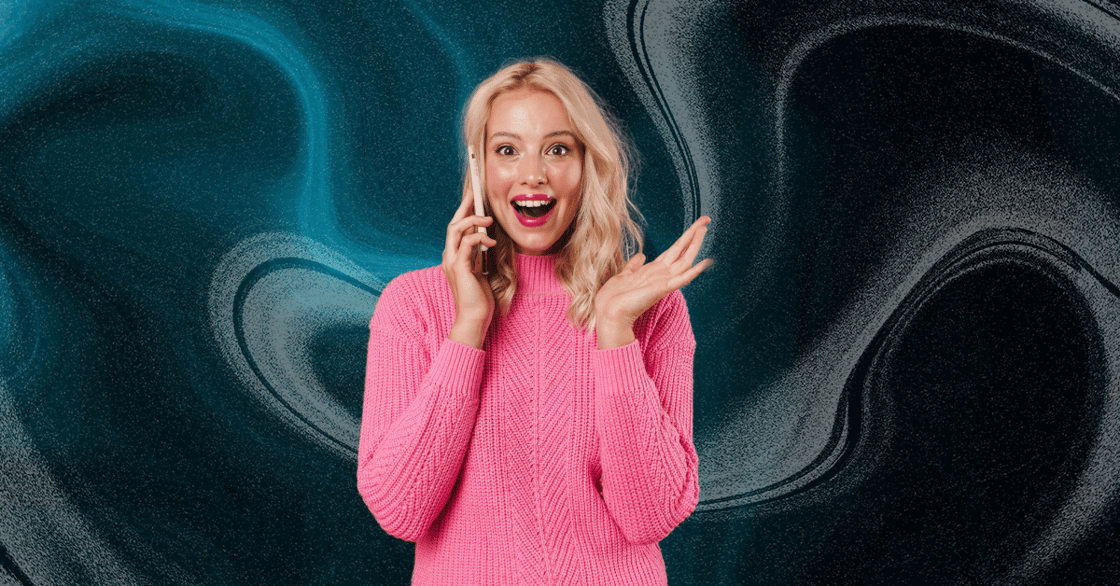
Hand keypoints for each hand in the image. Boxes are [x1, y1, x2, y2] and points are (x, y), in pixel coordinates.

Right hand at [443, 190, 496, 348]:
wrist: (475, 318)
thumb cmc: (479, 299)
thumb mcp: (479, 272)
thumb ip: (477, 256)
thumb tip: (485, 240)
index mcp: (453, 258)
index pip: (456, 229)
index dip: (463, 212)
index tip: (473, 198)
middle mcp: (449, 257)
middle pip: (453, 224)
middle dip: (465, 207)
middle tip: (476, 194)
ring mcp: (452, 262)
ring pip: (456, 230)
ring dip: (473, 220)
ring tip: (489, 219)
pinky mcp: (459, 267)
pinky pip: (466, 243)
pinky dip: (479, 238)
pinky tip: (491, 241)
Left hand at [595, 216, 711, 348]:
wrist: (609, 313)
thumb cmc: (614, 298)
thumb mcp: (624, 275)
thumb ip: (634, 265)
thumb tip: (641, 255)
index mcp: (654, 270)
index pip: (675, 250)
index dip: (686, 237)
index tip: (697, 226)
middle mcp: (662, 275)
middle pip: (683, 251)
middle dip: (694, 235)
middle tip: (706, 220)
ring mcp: (663, 282)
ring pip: (685, 261)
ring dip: (694, 245)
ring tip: (703, 230)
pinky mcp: (662, 289)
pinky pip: (681, 279)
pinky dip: (693, 272)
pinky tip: (703, 263)